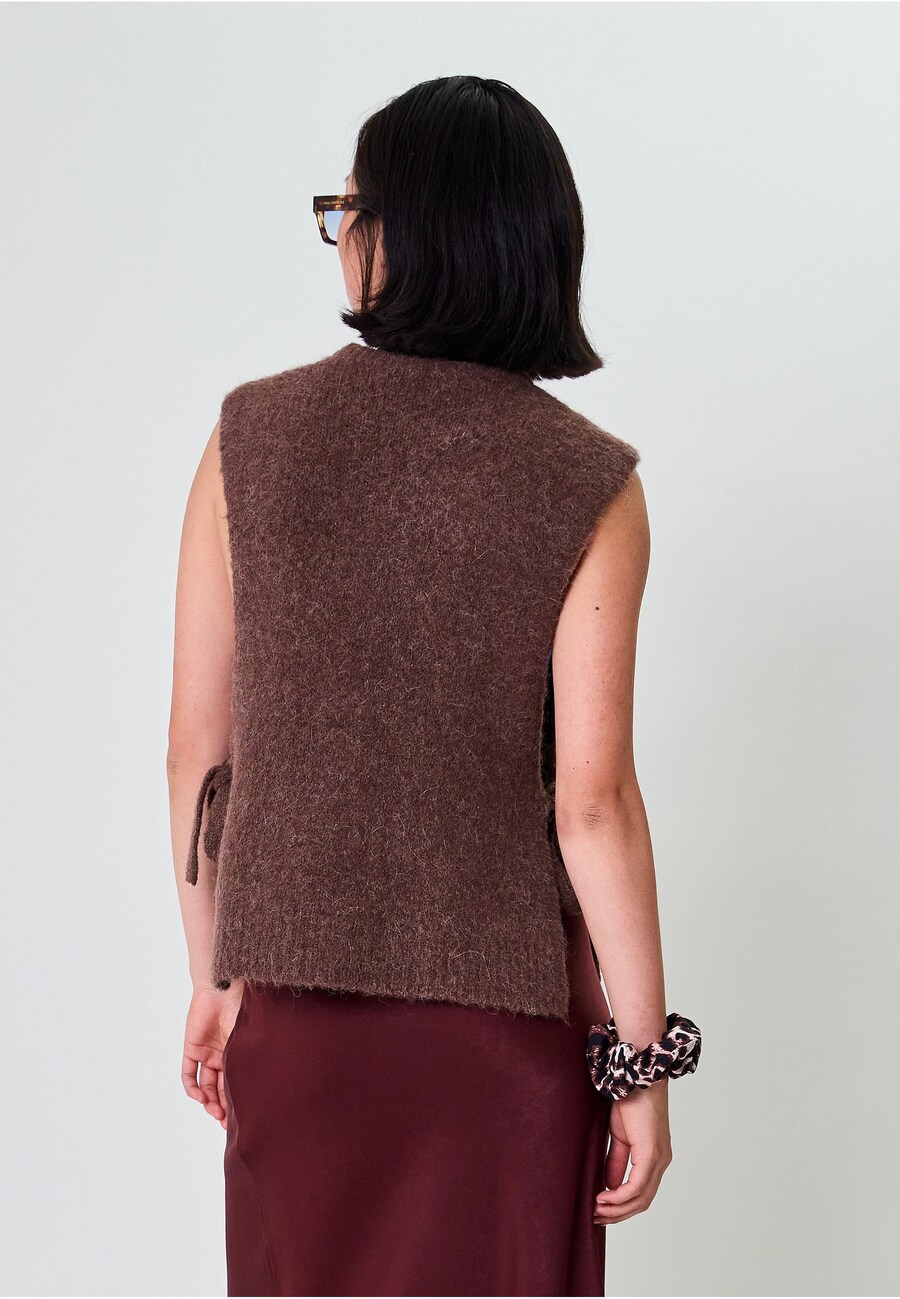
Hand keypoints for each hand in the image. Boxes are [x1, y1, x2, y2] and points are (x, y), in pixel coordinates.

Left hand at [181, 980, 244, 1129]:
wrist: (224, 986)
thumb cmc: (245, 1008)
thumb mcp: (251, 1040)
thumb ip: (254, 1061)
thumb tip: (267, 1091)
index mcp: (239, 1052)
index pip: (237, 1082)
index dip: (237, 1101)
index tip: (241, 1119)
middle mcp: (223, 1054)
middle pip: (221, 1087)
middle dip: (223, 1106)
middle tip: (226, 1122)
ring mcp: (207, 1051)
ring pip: (205, 1085)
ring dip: (209, 1101)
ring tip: (215, 1113)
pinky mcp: (192, 1047)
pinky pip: (188, 1073)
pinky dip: (192, 1088)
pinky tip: (201, 1098)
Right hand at [594, 1079, 672, 1223]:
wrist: (637, 1078)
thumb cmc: (630, 1100)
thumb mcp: (620, 1136)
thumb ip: (616, 1161)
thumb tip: (609, 1186)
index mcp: (656, 1158)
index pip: (642, 1193)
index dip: (622, 1206)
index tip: (601, 1210)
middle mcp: (662, 1162)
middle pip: (642, 1202)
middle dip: (618, 1214)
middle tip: (596, 1217)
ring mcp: (658, 1160)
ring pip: (640, 1198)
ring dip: (617, 1209)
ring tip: (595, 1210)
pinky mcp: (650, 1155)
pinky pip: (636, 1186)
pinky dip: (619, 1196)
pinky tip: (603, 1198)